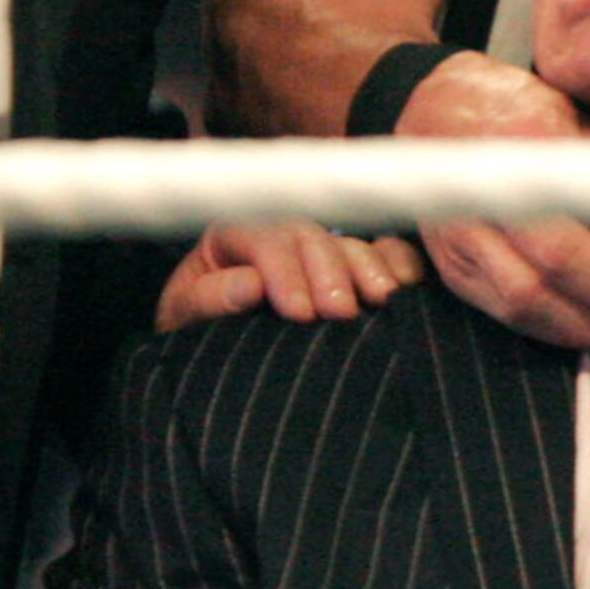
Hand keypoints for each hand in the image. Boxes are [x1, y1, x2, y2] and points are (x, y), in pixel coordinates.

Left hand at [158, 220, 427, 328]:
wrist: (211, 355)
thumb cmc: (194, 331)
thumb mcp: (184, 317)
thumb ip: (209, 299)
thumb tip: (250, 285)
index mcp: (232, 235)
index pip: (263, 238)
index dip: (285, 271)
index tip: (299, 313)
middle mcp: (279, 233)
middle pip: (312, 234)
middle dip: (330, 271)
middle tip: (340, 313)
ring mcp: (318, 250)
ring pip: (349, 241)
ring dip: (368, 269)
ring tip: (381, 300)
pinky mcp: (350, 269)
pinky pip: (383, 251)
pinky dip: (398, 263)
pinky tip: (405, 286)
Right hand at [363, 49, 589, 350]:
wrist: (438, 110)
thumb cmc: (526, 112)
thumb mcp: (578, 120)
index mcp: (531, 135)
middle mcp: (489, 185)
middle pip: (559, 258)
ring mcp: (461, 230)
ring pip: (528, 297)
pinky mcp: (452, 265)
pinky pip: (505, 313)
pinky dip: (556, 331)